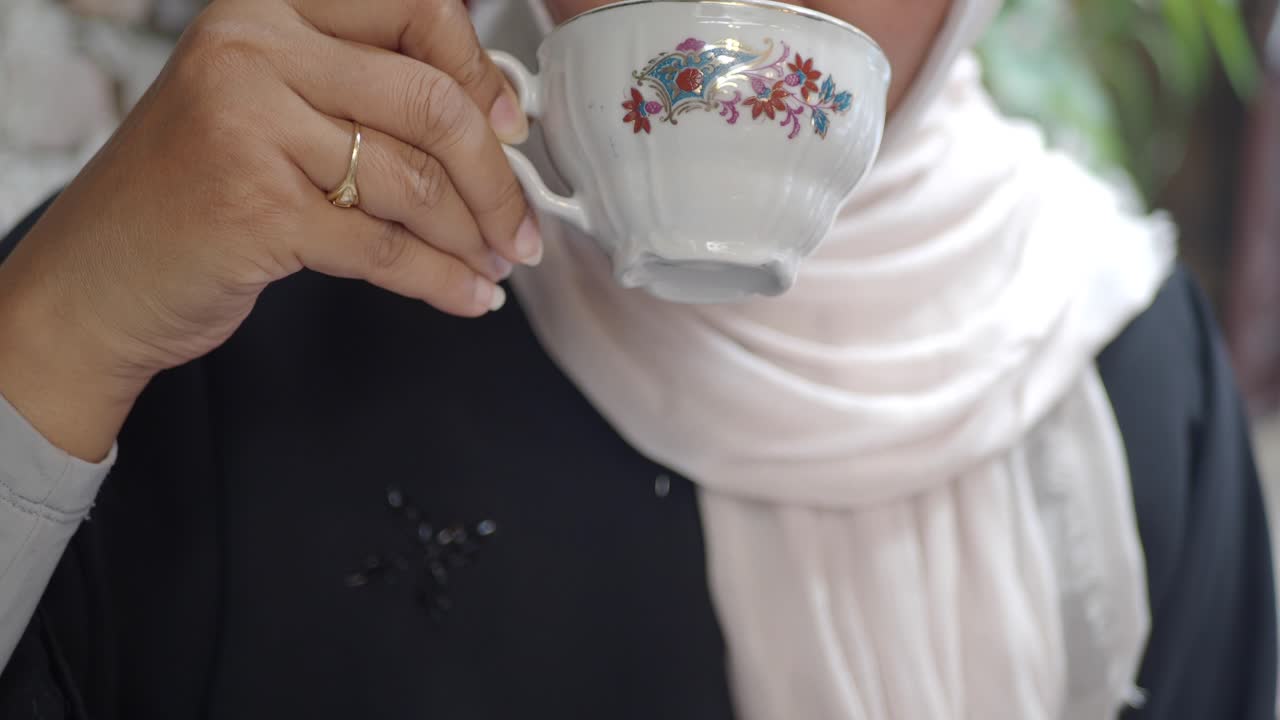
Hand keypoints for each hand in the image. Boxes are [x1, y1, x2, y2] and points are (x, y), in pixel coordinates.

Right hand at [0, 0, 538, 459]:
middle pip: (431, 101)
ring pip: (413, 180)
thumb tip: (494, 115)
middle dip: (496, 178)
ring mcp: (248, 124)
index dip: (482, 72)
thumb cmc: (195, 192)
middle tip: (520, 226)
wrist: (96, 279)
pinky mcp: (255, 207)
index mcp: (268, 7)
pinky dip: (440, 280)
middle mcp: (252, 48)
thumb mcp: (269, 107)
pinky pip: (385, 248)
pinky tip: (469, 296)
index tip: (511, 128)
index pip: (416, 9)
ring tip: (494, 264)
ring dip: (471, 235)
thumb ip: (361, 92)